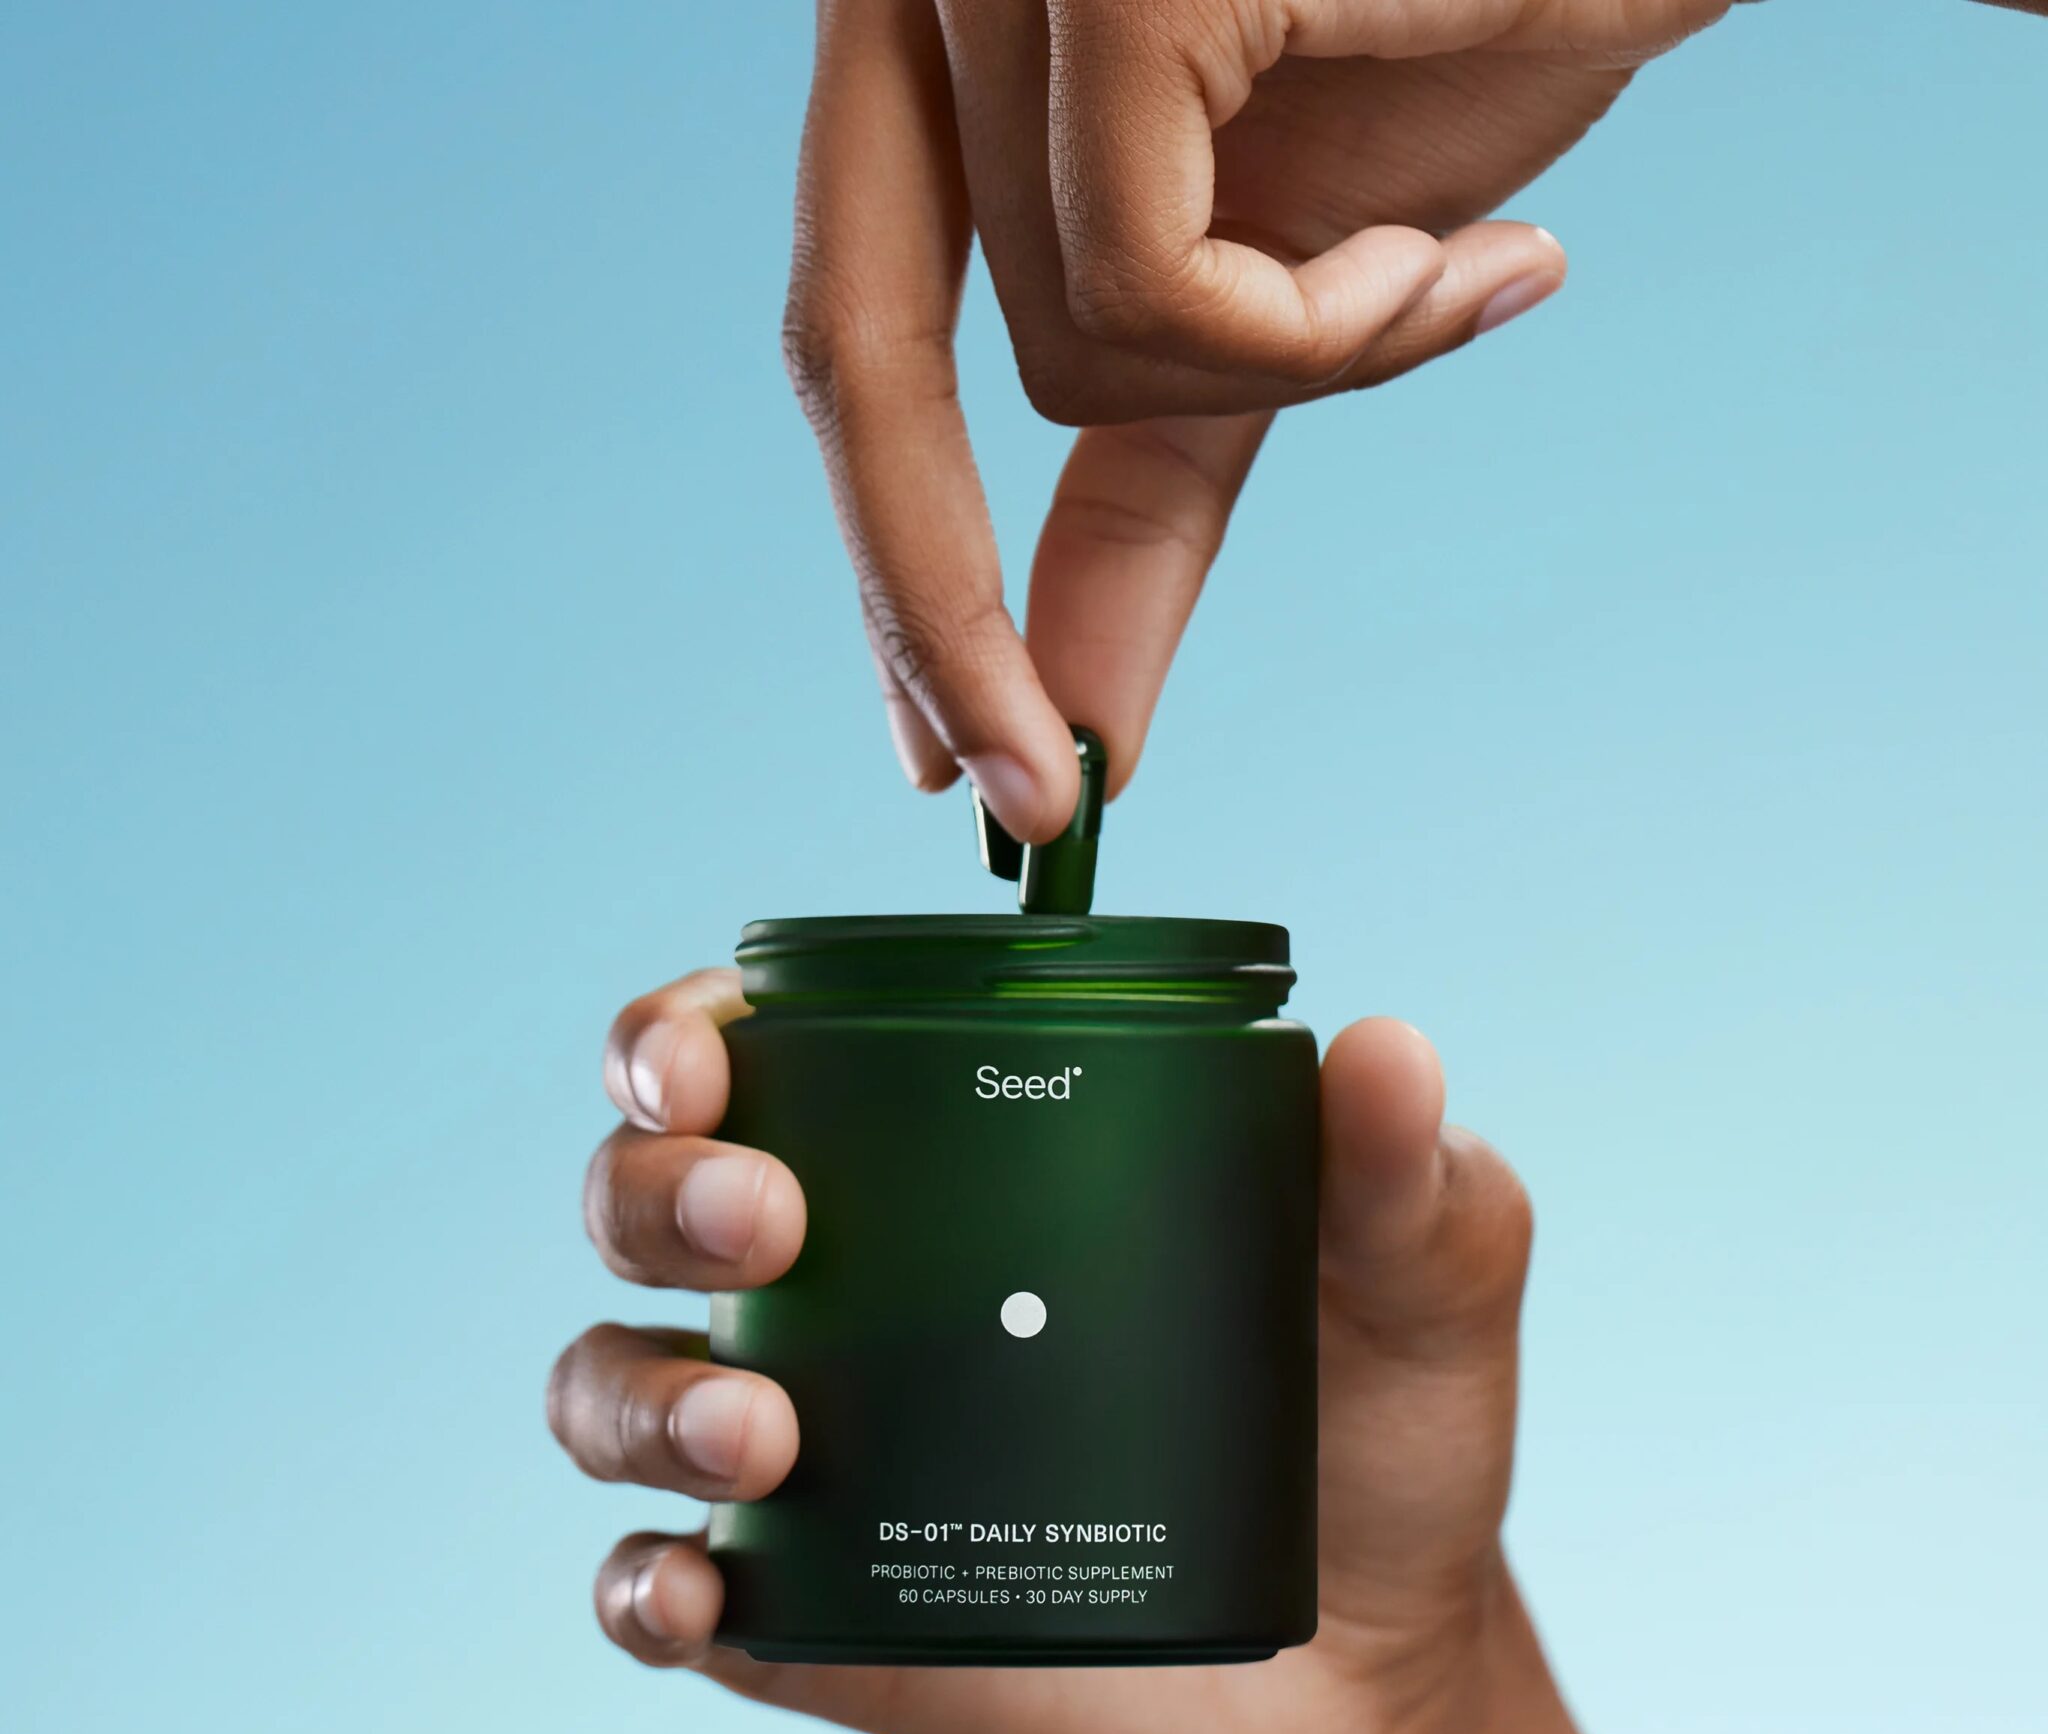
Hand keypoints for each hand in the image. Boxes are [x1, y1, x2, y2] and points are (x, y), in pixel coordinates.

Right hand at [550, 970, 1821, 1733]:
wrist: (1370, 1690)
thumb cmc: (1372, 1441)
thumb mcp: (1417, 1294)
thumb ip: (1408, 1177)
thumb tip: (1386, 1052)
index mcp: (947, 1164)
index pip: (756, 1058)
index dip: (680, 1037)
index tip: (709, 1053)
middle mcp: (844, 1290)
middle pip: (642, 1201)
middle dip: (655, 1189)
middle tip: (768, 1216)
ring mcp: (813, 1460)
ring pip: (614, 1387)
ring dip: (643, 1394)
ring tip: (765, 1431)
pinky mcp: (816, 1617)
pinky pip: (665, 1595)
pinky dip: (647, 1588)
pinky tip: (701, 1595)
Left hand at [786, 0, 1735, 841]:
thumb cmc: (1481, 29)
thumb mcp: (1271, 297)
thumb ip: (1154, 476)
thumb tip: (1078, 719)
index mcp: (938, 43)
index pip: (851, 339)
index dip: (895, 561)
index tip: (938, 752)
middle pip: (851, 355)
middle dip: (938, 608)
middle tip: (1032, 803)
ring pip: (1051, 349)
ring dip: (1273, 378)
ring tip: (1429, 270)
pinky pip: (1145, 286)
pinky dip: (1312, 330)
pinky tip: (1440, 244)